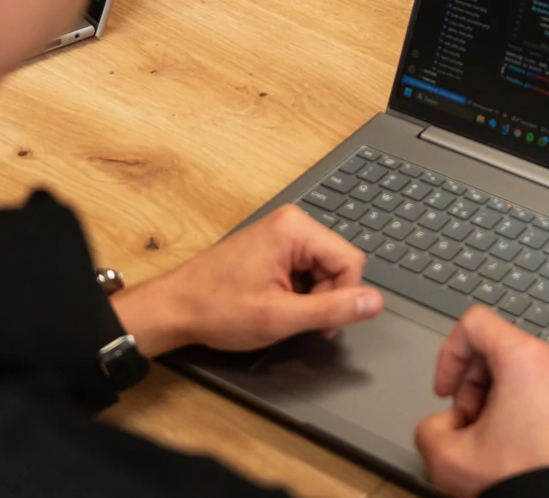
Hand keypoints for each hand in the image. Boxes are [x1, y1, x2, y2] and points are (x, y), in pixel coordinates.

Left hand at [110, 204, 382, 356]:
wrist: (174, 309)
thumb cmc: (216, 309)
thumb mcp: (281, 317)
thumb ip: (332, 309)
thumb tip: (373, 303)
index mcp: (295, 229)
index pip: (351, 261)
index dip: (343, 298)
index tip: (322, 325)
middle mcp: (291, 223)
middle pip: (338, 264)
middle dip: (325, 297)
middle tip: (297, 321)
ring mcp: (281, 233)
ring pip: (323, 269)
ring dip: (310, 297)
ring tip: (279, 312)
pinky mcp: (273, 247)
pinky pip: (305, 270)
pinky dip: (297, 293)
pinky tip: (274, 304)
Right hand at [414, 305, 548, 497]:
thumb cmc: (522, 481)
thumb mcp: (447, 456)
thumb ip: (428, 427)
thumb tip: (441, 425)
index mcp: (524, 359)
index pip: (474, 323)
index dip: (448, 355)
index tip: (445, 390)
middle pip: (494, 348)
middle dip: (470, 385)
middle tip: (466, 423)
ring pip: (514, 370)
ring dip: (490, 399)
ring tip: (487, 440)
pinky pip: (535, 388)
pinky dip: (514, 408)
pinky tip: (508, 445)